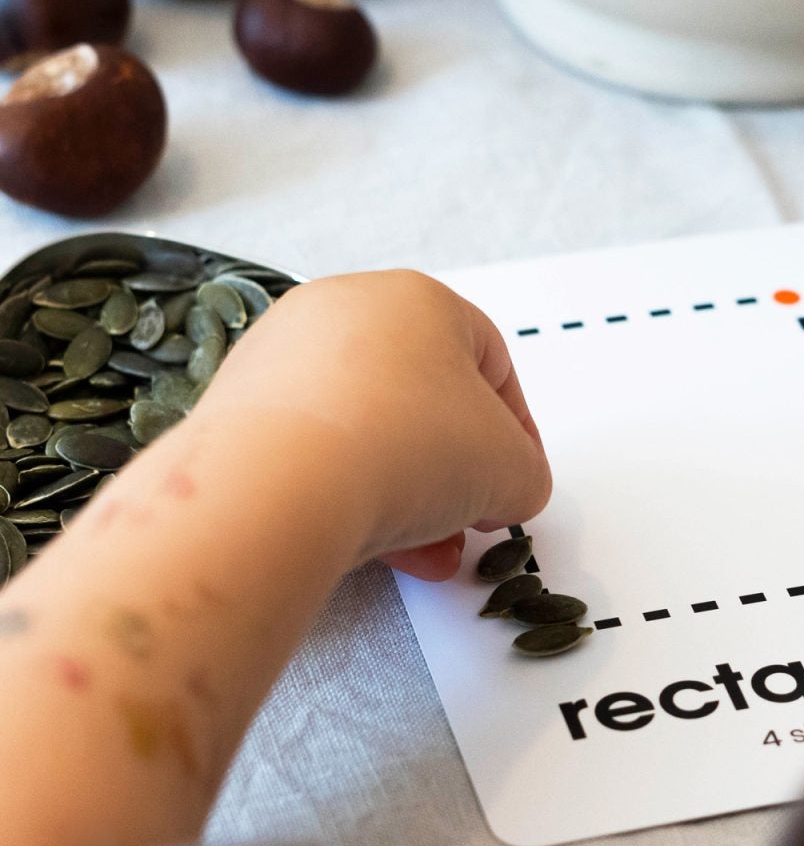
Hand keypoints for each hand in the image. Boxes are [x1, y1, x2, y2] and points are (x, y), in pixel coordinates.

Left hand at [200, 271, 551, 579]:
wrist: (278, 486)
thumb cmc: (400, 446)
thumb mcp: (513, 470)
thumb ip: (525, 474)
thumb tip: (507, 488)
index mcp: (418, 298)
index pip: (490, 362)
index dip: (515, 429)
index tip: (516, 476)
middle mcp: (342, 311)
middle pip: (423, 399)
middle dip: (454, 470)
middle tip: (470, 516)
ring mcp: (280, 358)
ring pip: (366, 431)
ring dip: (404, 492)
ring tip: (423, 547)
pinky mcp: (235, 410)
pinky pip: (311, 453)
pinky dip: (343, 493)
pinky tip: (367, 540)